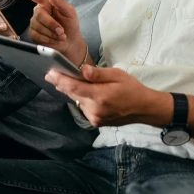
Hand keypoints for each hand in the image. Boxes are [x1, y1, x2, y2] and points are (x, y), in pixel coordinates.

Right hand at [13, 0, 86, 65]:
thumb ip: (61, 3)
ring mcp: (34, 23)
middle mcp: (39, 11)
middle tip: (61, 31)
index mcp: (47, 3)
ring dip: (51, 33)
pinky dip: (48, 39)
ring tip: (60, 36)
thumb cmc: (70, 25)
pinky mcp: (33, 33)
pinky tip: (54, 39)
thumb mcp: (70, 13)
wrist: (70, 42)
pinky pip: (36, 35)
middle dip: (52, 24)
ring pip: (38, 26)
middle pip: (39, 15)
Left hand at [46, 65, 172, 127]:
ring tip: (73, 82)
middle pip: (73, 94)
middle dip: (63, 84)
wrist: (143, 109)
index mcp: (101, 96)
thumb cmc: (132, 88)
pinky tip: (88, 93)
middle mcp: (95, 109)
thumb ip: (98, 74)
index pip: (74, 87)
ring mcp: (95, 118)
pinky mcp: (96, 122)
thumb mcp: (118, 75)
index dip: (60, 80)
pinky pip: (84, 108)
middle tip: (52, 74)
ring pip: (77, 101)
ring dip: (74, 92)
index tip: (50, 73)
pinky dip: (82, 99)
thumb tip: (83, 70)